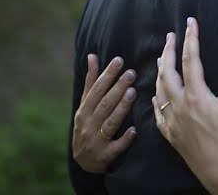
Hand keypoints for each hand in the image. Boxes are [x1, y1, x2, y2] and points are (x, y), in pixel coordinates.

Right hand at [72, 54, 137, 172]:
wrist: (84, 162)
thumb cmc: (87, 125)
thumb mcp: (85, 105)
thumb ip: (91, 82)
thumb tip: (92, 56)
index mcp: (83, 111)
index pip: (95, 91)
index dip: (107, 75)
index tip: (119, 60)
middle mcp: (87, 125)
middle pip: (104, 104)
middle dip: (117, 88)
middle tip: (131, 73)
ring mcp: (96, 141)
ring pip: (110, 122)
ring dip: (121, 108)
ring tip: (133, 92)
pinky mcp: (105, 156)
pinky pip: (115, 147)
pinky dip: (124, 139)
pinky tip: (134, 130)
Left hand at [153, 17, 217, 191]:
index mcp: (196, 95)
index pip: (190, 59)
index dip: (190, 38)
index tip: (190, 21)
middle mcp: (180, 105)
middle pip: (168, 71)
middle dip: (168, 50)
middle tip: (170, 36)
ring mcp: (173, 121)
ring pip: (159, 90)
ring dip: (159, 71)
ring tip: (161, 58)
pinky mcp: (171, 135)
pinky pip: (157, 113)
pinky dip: (155, 99)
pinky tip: (156, 95)